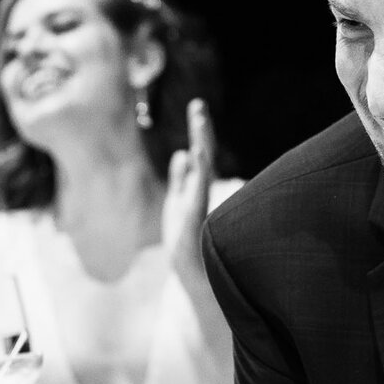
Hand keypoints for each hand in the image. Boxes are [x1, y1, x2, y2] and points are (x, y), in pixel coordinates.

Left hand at [161, 98, 216, 277]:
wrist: (194, 278)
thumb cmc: (189, 246)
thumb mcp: (177, 205)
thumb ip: (180, 179)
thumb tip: (182, 154)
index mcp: (197, 189)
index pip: (202, 154)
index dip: (200, 131)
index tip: (197, 106)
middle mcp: (201, 194)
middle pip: (205, 156)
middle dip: (201, 131)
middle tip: (197, 104)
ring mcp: (199, 206)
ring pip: (203, 170)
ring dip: (202, 144)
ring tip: (198, 119)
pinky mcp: (194, 220)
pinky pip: (198, 191)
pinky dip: (198, 171)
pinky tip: (196, 152)